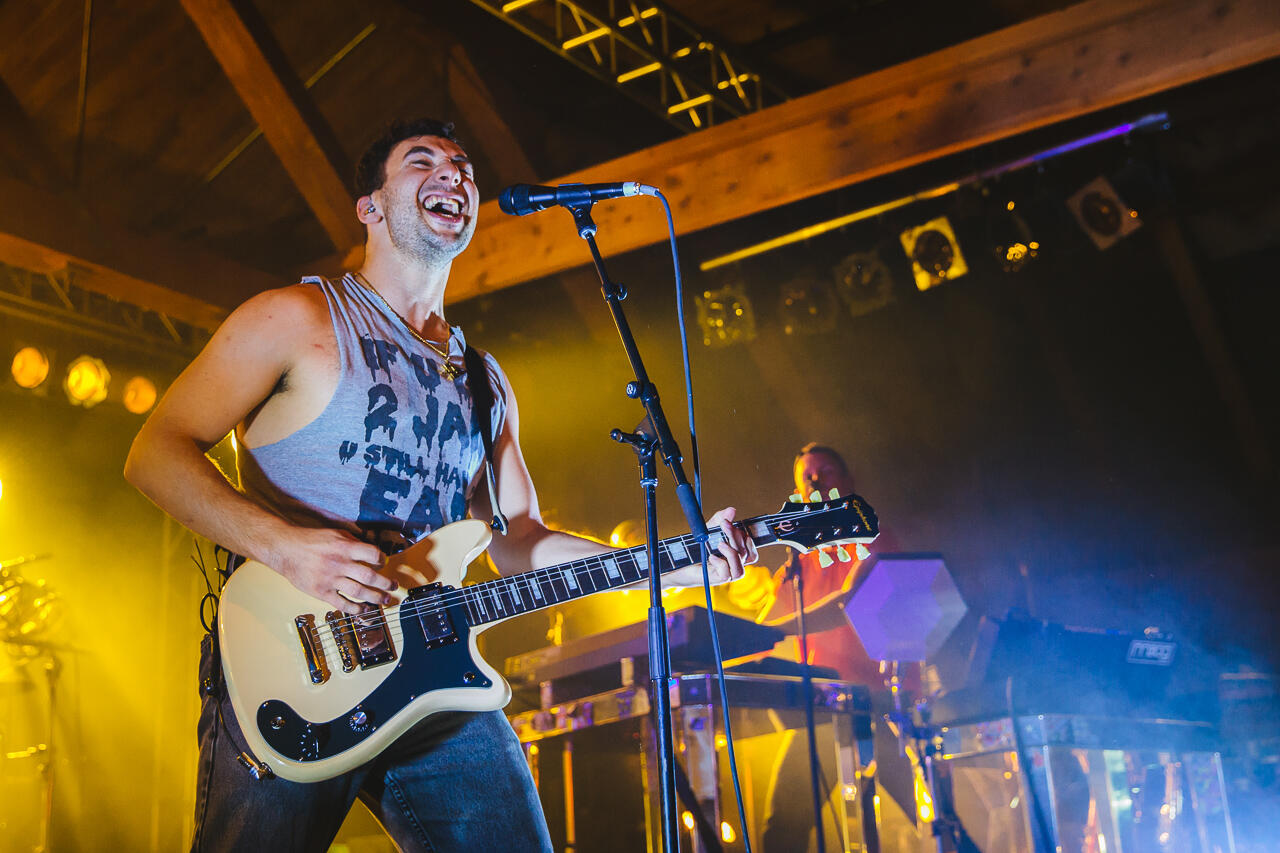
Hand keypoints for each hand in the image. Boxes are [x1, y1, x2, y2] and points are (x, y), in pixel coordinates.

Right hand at [268, 527, 397, 613]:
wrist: (286, 550)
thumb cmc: (311, 541)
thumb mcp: (335, 534)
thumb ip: (354, 542)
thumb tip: (373, 552)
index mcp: (344, 547)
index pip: (372, 555)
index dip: (382, 560)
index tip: (385, 563)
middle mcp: (339, 564)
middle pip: (369, 576)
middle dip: (385, 583)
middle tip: (394, 586)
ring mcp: (330, 579)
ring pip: (359, 592)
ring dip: (376, 597)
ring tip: (385, 600)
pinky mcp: (321, 591)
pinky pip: (342, 603)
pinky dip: (355, 608)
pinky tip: (364, 609)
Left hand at [664, 506, 757, 587]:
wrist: (678, 564)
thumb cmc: (696, 548)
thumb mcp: (709, 531)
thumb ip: (720, 520)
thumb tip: (731, 510)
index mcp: (735, 555)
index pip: (751, 550)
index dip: (747, 538)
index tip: (733, 525)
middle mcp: (733, 566)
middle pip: (745, 554)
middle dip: (736, 537)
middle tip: (724, 524)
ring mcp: (725, 574)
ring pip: (740, 569)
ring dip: (732, 553)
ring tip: (719, 544)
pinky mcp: (715, 580)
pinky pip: (726, 575)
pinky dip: (721, 564)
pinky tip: (711, 557)